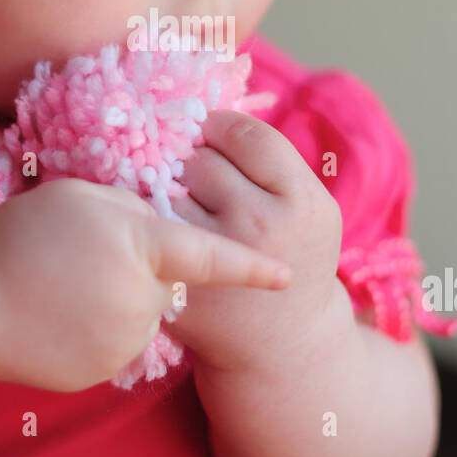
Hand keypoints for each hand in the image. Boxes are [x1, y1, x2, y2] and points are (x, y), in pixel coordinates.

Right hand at [0, 178, 291, 392]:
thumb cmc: (21, 235)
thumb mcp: (83, 198)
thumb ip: (137, 210)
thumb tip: (165, 228)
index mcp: (141, 247)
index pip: (209, 256)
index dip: (249, 266)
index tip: (284, 276)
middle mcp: (141, 298)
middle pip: (166, 283)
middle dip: (142, 267)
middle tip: (87, 254)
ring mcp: (121, 341)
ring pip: (141, 314)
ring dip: (119, 299)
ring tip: (65, 286)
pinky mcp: (101, 371)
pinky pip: (116, 343)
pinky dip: (98, 329)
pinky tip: (60, 315)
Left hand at [169, 110, 344, 374]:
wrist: (285, 348)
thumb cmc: (294, 259)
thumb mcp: (309, 208)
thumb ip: (272, 162)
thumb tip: (208, 108)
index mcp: (300, 201)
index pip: (244, 134)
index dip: (221, 129)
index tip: (213, 138)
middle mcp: (259, 225)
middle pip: (201, 160)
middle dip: (193, 163)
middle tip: (199, 181)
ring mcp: (216, 257)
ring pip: (168, 190)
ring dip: (165, 190)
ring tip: (181, 204)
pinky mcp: (180, 284)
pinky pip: (148, 230)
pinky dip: (148, 223)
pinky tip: (159, 232)